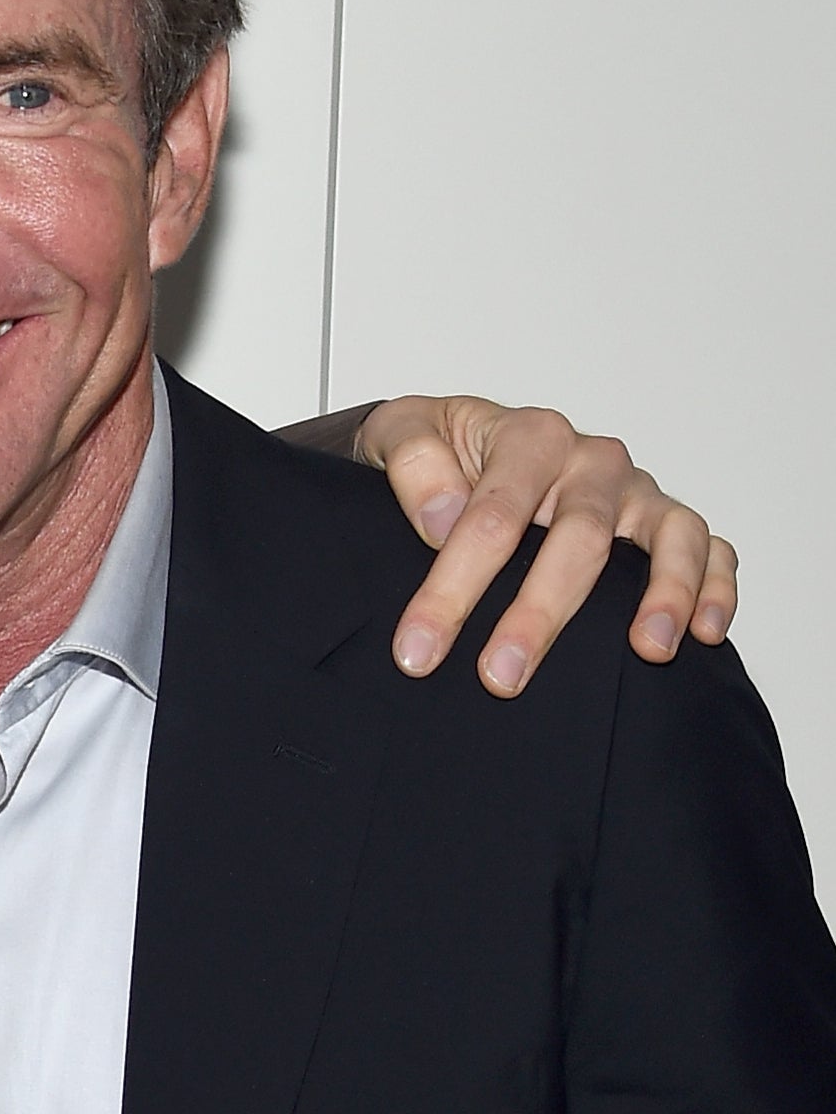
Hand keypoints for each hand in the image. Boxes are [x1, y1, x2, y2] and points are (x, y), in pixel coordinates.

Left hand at [359, 395, 737, 695]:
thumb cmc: (436, 448)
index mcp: (527, 436)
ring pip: (665, 537)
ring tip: (647, 650)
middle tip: (499, 678)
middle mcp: (589, 460)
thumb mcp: (398, 434)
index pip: (492, 517)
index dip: (454, 587)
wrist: (461, 441)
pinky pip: (709, 546)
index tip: (419, 647)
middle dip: (537, 614)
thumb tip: (442, 519)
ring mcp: (634, 491)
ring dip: (663, 593)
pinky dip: (716, 585)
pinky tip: (704, 632)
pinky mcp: (664, 520)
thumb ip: (413, 464)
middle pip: (577, 537)